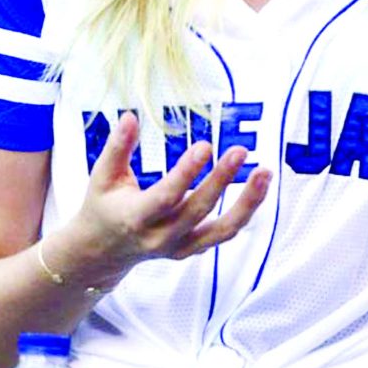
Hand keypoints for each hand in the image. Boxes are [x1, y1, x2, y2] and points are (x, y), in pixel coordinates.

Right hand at [64, 113, 271, 285]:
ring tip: (265, 173)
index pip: (165, 197)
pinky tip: (258, 188)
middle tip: (240, 151)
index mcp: (135, 218)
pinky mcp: (192, 249)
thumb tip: (131, 116)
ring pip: (221, 230)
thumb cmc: (103, 206)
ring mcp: (179, 247)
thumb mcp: (102, 176)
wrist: (102, 251)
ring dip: (247, 203)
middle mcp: (160, 237)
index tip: (205, 146)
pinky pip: (224, 234)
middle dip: (221, 180)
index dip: (186, 173)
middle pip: (197, 210)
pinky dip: (244, 213)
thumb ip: (117, 147)